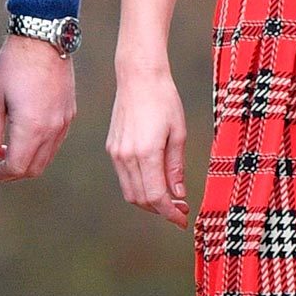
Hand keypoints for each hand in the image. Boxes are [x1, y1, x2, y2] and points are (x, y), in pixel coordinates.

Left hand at [0, 34, 75, 181]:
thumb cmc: (13, 65)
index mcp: (31, 127)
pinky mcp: (69, 115)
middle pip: (33, 169)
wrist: (43, 39)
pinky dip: (39, 150)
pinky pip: (55, 145)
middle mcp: (51, 129)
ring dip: (26, 162)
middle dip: (11, 172)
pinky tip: (24, 137)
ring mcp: (64, 123)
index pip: (16, 167)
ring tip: (7, 149)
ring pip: (46, 159)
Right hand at [107, 62, 188, 228]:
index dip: (170, 213)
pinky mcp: (112, 147)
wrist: (138, 76)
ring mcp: (116, 153)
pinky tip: (155, 181)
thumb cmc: (163, 100)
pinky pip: (124, 177)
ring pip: (130, 192)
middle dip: (161, 210)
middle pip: (141, 199)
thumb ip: (176, 167)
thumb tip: (178, 194)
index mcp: (146, 153)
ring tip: (169, 198)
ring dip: (149, 201)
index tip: (183, 219)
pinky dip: (139, 186)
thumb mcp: (179, 133)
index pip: (156, 197)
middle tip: (180, 209)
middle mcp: (126, 156)